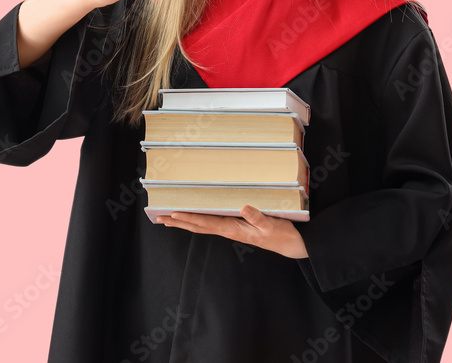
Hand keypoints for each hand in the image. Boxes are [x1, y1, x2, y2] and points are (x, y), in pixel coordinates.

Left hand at [157, 205, 308, 258]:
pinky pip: (213, 223)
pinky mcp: (237, 227)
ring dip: (186, 222)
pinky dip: (199, 220)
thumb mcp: (271, 225)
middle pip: (199, 226)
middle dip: (180, 222)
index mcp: (233, 229)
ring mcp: (232, 229)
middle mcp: (229, 230)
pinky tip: (195, 218)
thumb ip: (258, 217)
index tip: (173, 214)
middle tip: (160, 218)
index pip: (206, 223)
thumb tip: (242, 207)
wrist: (291, 244)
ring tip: (170, 219)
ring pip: (203, 226)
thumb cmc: (281, 234)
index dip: (189, 218)